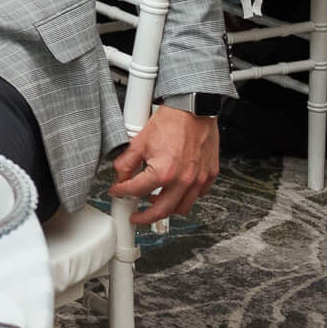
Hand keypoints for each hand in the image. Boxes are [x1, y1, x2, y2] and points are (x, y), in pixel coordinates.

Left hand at [109, 104, 218, 224]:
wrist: (193, 110)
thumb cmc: (171, 121)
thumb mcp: (139, 141)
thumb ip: (126, 162)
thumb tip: (120, 176)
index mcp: (163, 173)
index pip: (136, 191)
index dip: (121, 193)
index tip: (117, 192)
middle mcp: (183, 181)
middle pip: (161, 211)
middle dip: (145, 217)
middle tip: (136, 216)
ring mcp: (198, 180)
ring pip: (182, 208)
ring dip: (167, 209)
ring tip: (154, 203)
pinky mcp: (209, 175)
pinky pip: (197, 196)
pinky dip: (185, 198)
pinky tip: (175, 191)